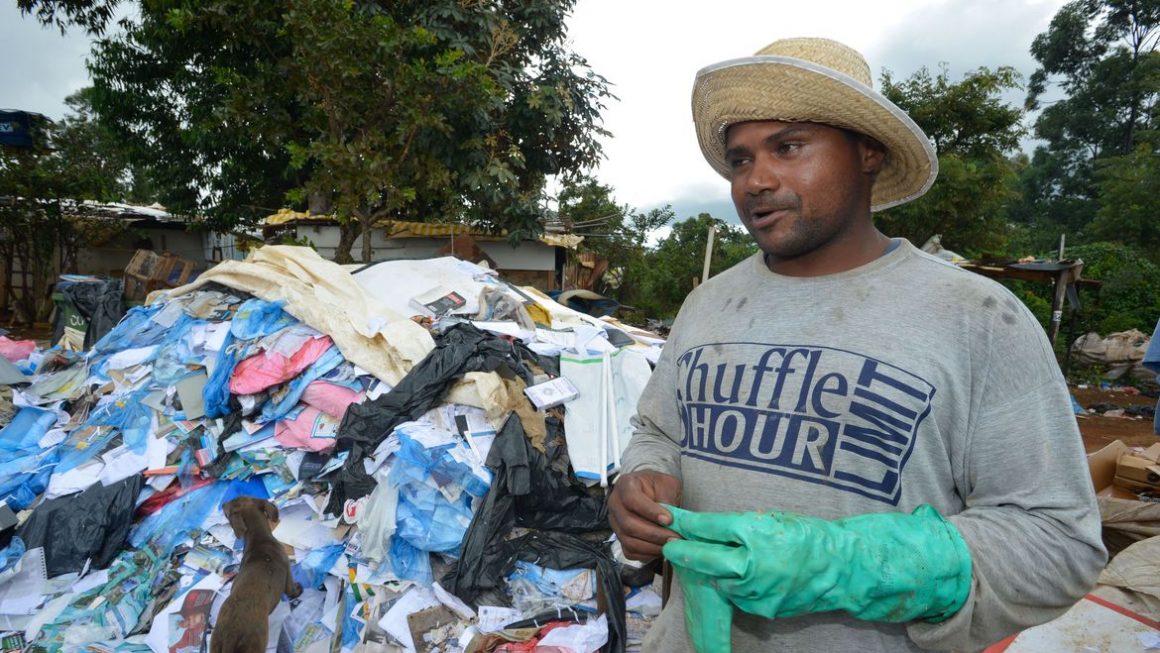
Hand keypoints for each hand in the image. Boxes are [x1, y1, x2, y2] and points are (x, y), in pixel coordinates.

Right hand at [608, 471, 681, 560]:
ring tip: (671, 545)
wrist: (648, 491)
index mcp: (625, 485)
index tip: (669, 519)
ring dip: (652, 546)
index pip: (632, 500)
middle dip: (654, 534)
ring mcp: (615, 523)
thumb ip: (667, 497)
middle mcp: (615, 505)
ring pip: (629, 540)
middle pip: (629, 524)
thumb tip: (671, 520)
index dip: (650, 511)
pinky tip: (661, 549)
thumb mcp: (666, 483)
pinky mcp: (620, 538)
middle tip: (674, 537)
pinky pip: (630, 551)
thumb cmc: (657, 485)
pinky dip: (647, 554)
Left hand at [662, 505, 971, 622]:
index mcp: (756, 535)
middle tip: (670, 545)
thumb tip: (708, 529)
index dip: (688, 523)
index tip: (670, 518)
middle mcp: (753, 564)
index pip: (712, 528)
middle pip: (707, 559)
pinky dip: (737, 586)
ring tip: (716, 558)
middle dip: (685, 552)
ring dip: (715, 571)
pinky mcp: (763, 608)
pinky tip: (746, 576)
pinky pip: (740, 595)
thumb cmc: (807, 536)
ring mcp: (757, 590)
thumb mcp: (772, 520)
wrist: (841, 568)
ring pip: (722, 581)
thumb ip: (740, 526)